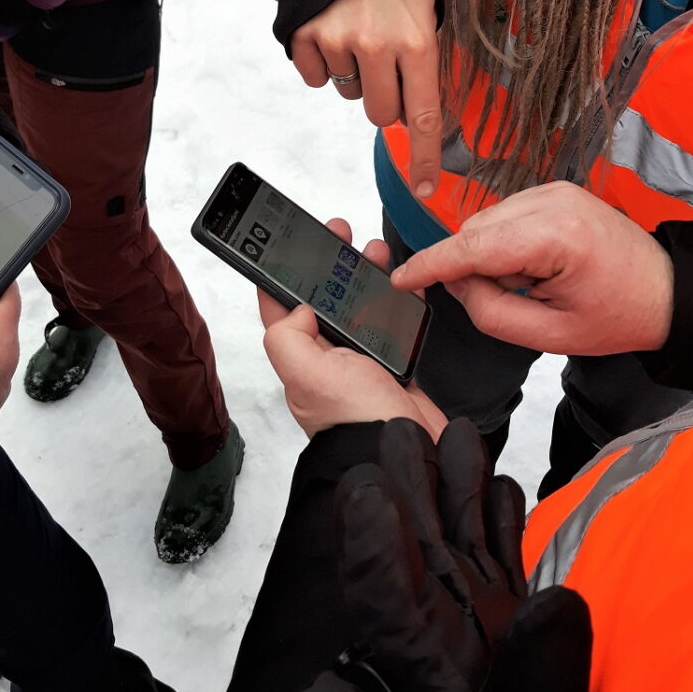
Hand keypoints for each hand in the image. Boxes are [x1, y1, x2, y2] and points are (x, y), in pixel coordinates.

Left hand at [258, 218, 445, 440]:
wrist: (411, 456)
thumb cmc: (359, 422)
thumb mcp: (308, 376)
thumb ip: (288, 338)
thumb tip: (297, 309)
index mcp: (301, 359)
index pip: (281, 308)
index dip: (281, 272)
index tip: (292, 240)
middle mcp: (328, 359)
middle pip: (325, 299)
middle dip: (331, 264)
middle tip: (341, 235)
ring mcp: (363, 361)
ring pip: (361, 305)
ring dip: (367, 274)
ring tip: (376, 252)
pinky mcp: (395, 365)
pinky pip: (396, 322)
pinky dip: (401, 299)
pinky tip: (405, 284)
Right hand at [290, 0, 441, 198]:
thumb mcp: (425, 15)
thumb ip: (423, 67)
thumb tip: (416, 122)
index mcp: (417, 42)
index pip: (424, 115)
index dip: (426, 157)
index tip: (425, 187)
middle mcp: (377, 45)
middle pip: (380, 115)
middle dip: (384, 100)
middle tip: (385, 63)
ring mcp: (338, 40)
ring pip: (348, 94)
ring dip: (354, 75)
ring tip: (358, 33)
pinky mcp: (305, 36)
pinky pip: (315, 79)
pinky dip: (323, 65)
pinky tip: (332, 34)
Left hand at [333, 418, 591, 691]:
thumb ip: (539, 685)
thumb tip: (554, 605)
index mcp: (430, 672)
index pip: (387, 607)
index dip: (374, 550)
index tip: (368, 494)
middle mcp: (445, 635)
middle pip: (414, 551)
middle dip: (406, 489)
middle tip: (404, 433)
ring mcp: (478, 616)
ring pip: (458, 541)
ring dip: (455, 488)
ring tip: (459, 434)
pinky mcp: (508, 610)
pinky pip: (500, 557)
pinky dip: (503, 520)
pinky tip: (501, 486)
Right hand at [392, 182, 673, 354]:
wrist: (666, 291)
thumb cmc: (617, 316)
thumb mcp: (548, 334)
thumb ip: (489, 311)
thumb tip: (456, 283)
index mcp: (556, 235)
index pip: (473, 247)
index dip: (431, 264)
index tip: (399, 279)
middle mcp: (552, 200)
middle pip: (474, 232)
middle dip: (471, 268)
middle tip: (507, 300)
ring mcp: (553, 190)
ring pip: (484, 224)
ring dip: (489, 256)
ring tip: (530, 283)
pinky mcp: (552, 190)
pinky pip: (502, 217)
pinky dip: (503, 244)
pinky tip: (532, 266)